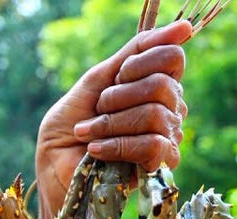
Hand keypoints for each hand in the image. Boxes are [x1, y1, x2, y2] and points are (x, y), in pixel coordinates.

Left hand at [35, 20, 191, 218]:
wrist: (53, 173)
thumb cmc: (68, 131)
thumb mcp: (94, 84)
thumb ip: (132, 55)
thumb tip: (183, 28)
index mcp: (153, 87)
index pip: (171, 58)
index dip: (140, 62)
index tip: (116, 76)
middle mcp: (167, 110)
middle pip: (163, 84)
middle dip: (118, 95)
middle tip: (97, 110)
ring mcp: (166, 139)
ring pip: (156, 114)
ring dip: (111, 123)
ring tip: (89, 135)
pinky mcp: (158, 167)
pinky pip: (153, 145)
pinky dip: (117, 145)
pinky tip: (96, 151)